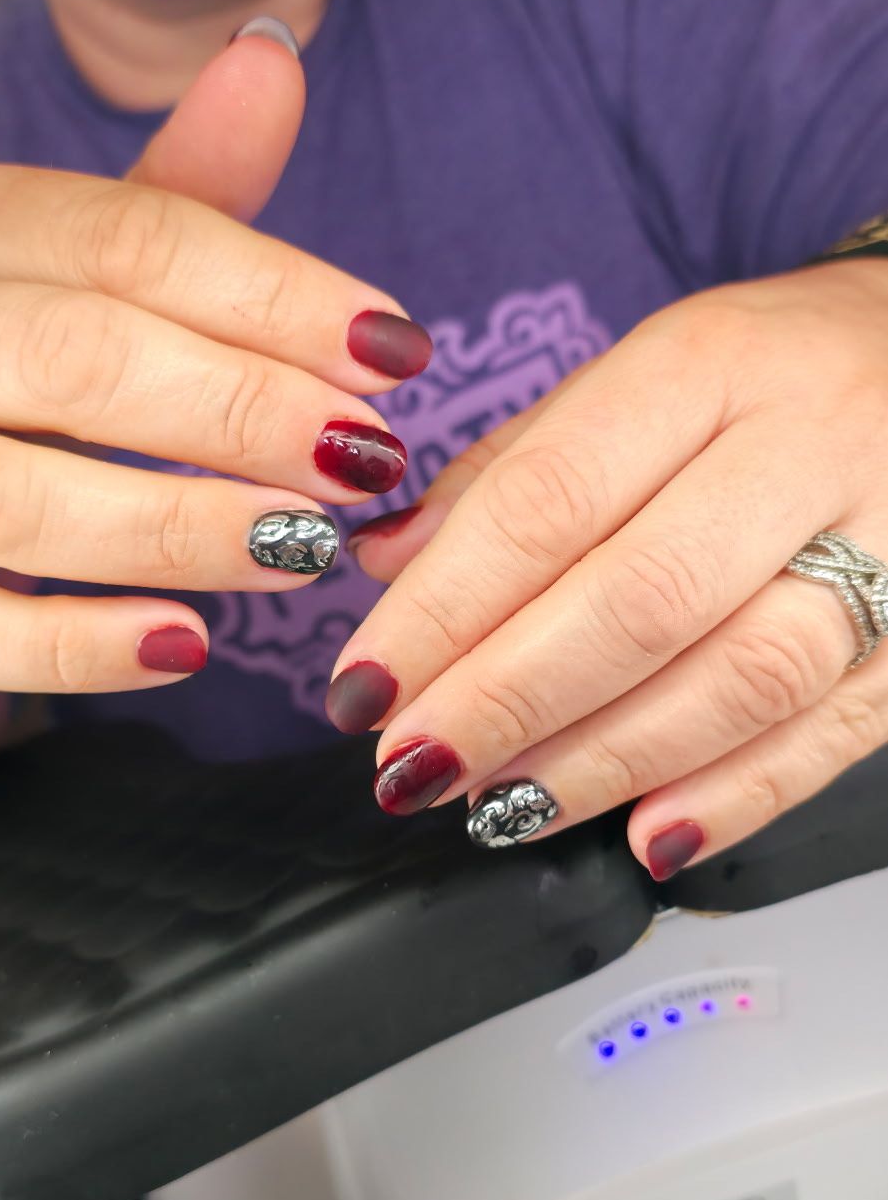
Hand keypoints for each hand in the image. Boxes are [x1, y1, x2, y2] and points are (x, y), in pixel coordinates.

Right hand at [0, 27, 429, 696]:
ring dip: (180, 528)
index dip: (272, 295)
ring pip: (15, 498)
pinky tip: (185, 645)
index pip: (119, 238)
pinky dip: (75, 646)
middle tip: (366, 460)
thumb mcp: (63, 269)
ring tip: (307, 550)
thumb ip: (170, 193)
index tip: (394, 350)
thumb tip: (272, 57)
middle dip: (242, 410)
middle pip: (75, 356)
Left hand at [328, 263, 887, 874]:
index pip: (550, 498)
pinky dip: (737, 796)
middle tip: (415, 764)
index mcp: (708, 363)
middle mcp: (807, 446)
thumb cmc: (774, 376)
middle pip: (642, 597)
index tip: (365, 686)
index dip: (443, 608)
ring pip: (744, 677)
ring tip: (502, 807)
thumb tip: (386, 565)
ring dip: (604, 762)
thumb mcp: (641, 374)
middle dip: (507, 700)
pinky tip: (650, 835)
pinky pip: (834, 731)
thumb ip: (515, 468)